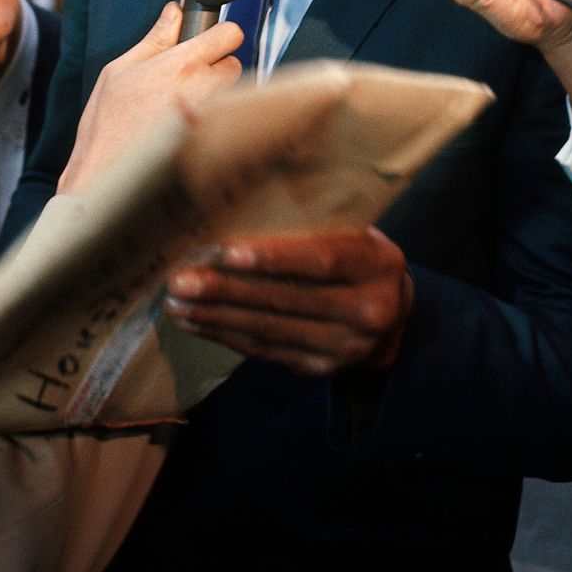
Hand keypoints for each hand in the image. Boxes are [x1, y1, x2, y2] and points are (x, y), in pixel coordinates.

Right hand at [57, 2, 242, 194]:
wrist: (107, 176)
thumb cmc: (107, 125)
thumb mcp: (118, 71)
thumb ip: (154, 40)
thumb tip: (173, 13)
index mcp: (181, 65)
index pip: (230, 34)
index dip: (221, 34)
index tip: (210, 40)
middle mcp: (205, 89)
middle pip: (234, 62)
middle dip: (216, 66)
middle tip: (186, 78)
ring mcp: (214, 117)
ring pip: (230, 92)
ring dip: (215, 93)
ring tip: (180, 107)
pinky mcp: (216, 141)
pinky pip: (225, 119)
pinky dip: (212, 119)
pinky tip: (184, 128)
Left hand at [165, 227, 412, 376]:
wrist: (395, 315)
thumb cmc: (357, 255)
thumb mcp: (354, 232)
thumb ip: (313, 225)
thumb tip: (239, 204)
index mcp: (375, 265)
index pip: (321, 261)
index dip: (273, 258)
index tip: (227, 252)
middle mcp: (366, 310)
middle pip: (285, 300)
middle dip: (225, 291)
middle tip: (179, 281)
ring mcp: (344, 346)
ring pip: (270, 330)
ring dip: (215, 317)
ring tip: (176, 303)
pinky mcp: (321, 367)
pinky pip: (266, 351)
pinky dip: (226, 336)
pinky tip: (196, 323)